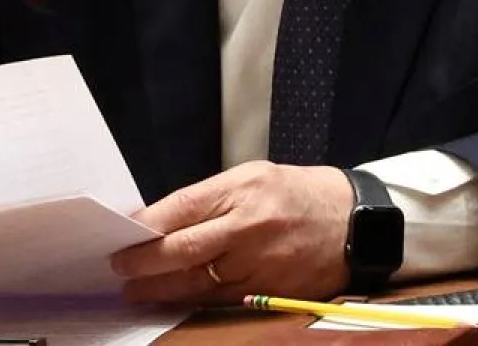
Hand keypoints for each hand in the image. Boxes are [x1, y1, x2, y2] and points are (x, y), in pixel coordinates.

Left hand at [111, 161, 353, 304]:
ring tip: (136, 290)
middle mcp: (249, 227)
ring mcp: (259, 264)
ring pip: (196, 282)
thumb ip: (212, 198)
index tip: (123, 234)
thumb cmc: (302, 193)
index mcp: (244, 189)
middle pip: (182, 249)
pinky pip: (220, 300)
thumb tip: (164, 220)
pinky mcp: (269, 292)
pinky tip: (173, 300)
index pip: (180, 208)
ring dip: (160, 288)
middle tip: (120, 267)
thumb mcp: (255, 176)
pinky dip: (192, 301)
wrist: (358, 222)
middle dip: (144, 262)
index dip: (146, 225)